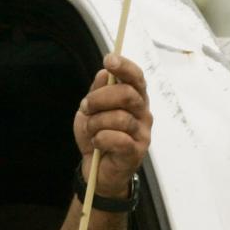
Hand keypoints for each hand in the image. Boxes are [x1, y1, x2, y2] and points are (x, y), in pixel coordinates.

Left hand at [74, 54, 152, 196]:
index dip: (124, 67)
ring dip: (96, 122)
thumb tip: (103, 73)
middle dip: (100, 98)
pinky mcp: (136, 152)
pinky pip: (118, 139)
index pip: (136, 78)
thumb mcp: (91, 110)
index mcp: (135, 99)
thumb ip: (97, 92)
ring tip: (90, 130)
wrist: (96, 170)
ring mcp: (142, 133)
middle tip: (86, 106)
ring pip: (120, 117)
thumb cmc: (97, 136)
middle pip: (128, 94)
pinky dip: (100, 138)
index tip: (108, 59)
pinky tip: (96, 143)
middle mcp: (143, 114)